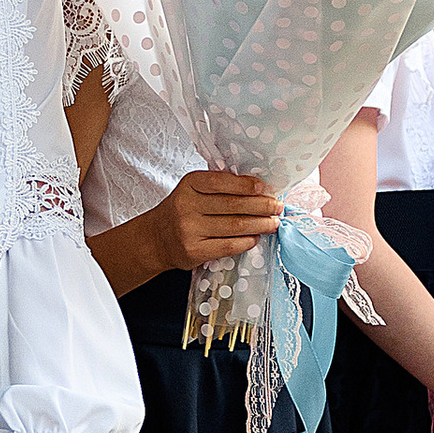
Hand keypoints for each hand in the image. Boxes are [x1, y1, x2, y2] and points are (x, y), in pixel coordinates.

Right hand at [153, 172, 280, 269]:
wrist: (156, 238)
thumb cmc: (182, 210)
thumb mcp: (193, 190)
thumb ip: (219, 186)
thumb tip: (259, 189)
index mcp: (189, 184)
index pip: (221, 181)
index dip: (246, 185)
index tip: (265, 188)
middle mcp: (187, 205)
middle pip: (233, 205)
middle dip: (261, 206)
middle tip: (277, 207)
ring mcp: (189, 229)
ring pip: (234, 226)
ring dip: (260, 225)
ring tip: (273, 223)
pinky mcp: (194, 250)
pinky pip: (227, 245)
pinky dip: (246, 242)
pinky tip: (255, 238)